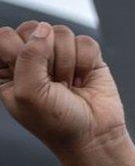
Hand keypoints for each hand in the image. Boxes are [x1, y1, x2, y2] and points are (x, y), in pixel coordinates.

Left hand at [0, 21, 124, 152]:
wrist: (94, 136)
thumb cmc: (56, 122)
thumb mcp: (28, 92)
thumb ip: (28, 55)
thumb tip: (44, 29)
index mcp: (9, 68)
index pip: (6, 36)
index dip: (20, 52)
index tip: (30, 78)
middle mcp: (34, 58)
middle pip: (34, 29)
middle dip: (47, 57)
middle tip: (53, 83)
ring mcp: (61, 56)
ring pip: (61, 34)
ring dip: (68, 64)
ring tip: (69, 86)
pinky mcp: (87, 57)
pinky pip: (86, 42)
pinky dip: (86, 63)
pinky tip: (83, 81)